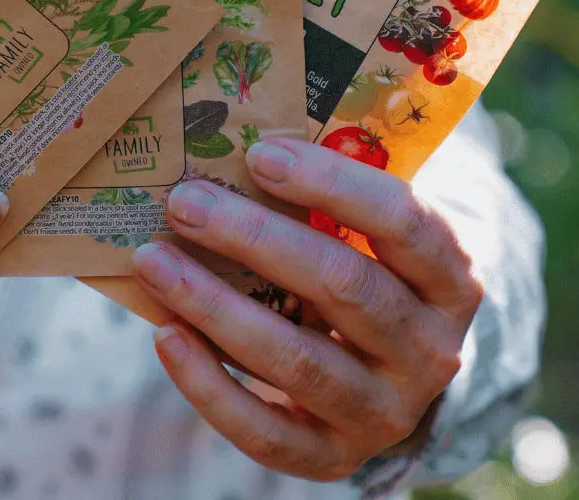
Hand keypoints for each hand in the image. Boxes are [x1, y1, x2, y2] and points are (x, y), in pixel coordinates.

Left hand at [131, 137, 482, 481]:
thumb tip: (224, 145)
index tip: (259, 155)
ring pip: (299, 359)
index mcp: (448, 277)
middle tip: (184, 202)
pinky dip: (209, 386)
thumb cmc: (357, 267)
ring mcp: (385, 411)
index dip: (331, 184)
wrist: (385, 372)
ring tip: (153, 261)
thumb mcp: (363, 231)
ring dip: (216, 307)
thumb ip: (320, 196)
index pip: (403, 221)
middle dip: (253, 238)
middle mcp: (429, 350)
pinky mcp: (333, 457)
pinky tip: (165, 335)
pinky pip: (268, 433)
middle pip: (343, 285)